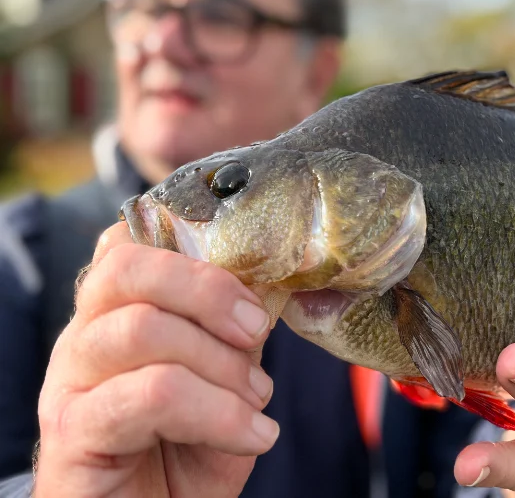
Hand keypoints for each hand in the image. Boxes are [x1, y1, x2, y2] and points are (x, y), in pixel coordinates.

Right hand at [33, 222, 278, 497]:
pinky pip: (151, 394)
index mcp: (116, 311)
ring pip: (144, 328)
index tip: (256, 288)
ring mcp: (70, 382)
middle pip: (128, 266)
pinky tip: (254, 435)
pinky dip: (219, 413)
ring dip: (222, 364)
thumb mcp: (226, 378)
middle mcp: (83, 336)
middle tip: (256, 330)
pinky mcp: (73, 432)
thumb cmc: (189, 449)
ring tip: (258, 400)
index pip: (131, 239)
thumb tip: (270, 289)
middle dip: (210, 291)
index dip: (198, 247)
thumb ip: (235, 330)